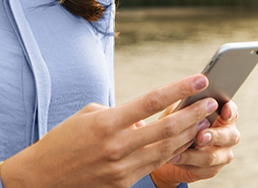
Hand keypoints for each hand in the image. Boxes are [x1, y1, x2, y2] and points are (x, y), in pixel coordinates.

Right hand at [0, 74, 218, 187]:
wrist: (45, 176)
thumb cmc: (65, 138)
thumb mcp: (89, 115)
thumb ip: (121, 115)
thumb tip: (145, 119)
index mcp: (107, 122)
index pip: (151, 102)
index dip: (178, 90)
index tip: (199, 80)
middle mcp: (118, 146)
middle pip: (166, 128)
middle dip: (193, 113)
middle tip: (213, 101)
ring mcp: (123, 168)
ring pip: (166, 149)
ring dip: (190, 134)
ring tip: (206, 119)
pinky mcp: (124, 184)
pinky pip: (154, 164)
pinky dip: (172, 151)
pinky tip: (185, 140)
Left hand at [150, 101, 239, 187]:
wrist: (166, 145)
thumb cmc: (175, 119)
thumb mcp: (178, 108)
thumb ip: (185, 104)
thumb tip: (186, 93)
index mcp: (222, 115)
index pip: (232, 112)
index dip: (230, 111)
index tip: (225, 110)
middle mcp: (228, 134)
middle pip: (230, 136)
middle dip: (214, 136)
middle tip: (200, 136)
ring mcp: (222, 154)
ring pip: (213, 156)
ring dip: (195, 154)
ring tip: (178, 150)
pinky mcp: (212, 170)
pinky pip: (201, 169)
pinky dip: (185, 163)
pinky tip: (173, 158)